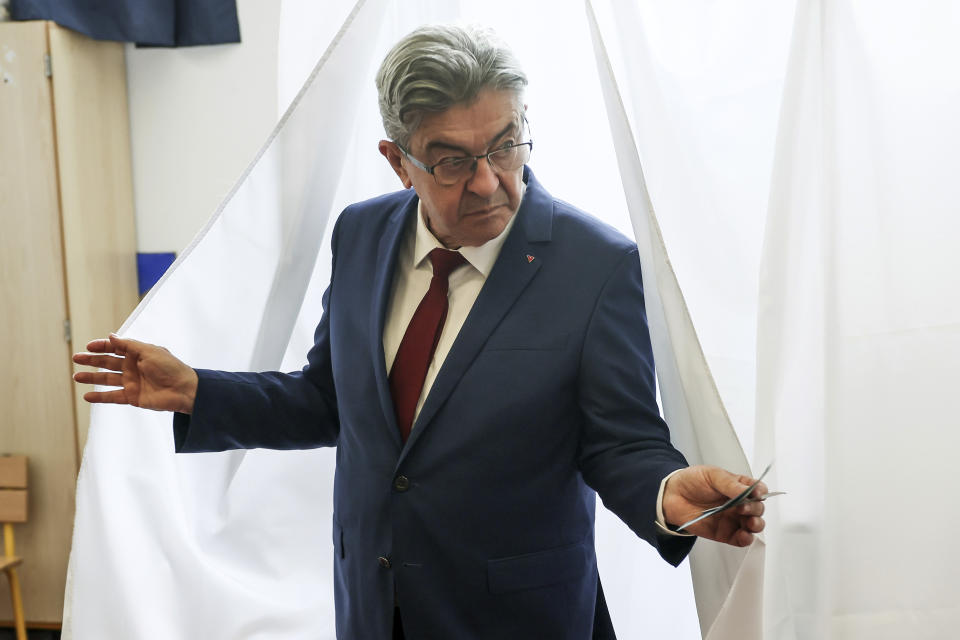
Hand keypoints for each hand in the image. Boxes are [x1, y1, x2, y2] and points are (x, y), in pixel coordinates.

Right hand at [72, 334, 197, 413]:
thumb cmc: (170, 368)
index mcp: (138, 354)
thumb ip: (128, 345)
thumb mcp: (149, 351)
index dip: (102, 346)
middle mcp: (133, 367)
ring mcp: (132, 382)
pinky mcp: (132, 397)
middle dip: (92, 360)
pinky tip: (87, 396)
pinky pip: (112, 397)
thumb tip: (111, 335)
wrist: (183, 390)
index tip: (88, 347)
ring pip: (107, 379)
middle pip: (108, 362)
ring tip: (76, 376)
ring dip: (91, 378)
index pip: (116, 347)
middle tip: (76, 358)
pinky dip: (100, 397)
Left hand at [662, 465, 766, 546]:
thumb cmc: (691, 481)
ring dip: (756, 525)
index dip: (761, 492)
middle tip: (743, 507)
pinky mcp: (725, 533)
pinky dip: (746, 539)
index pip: (758, 490)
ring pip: (754, 525)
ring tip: (750, 523)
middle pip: (758, 509)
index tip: (757, 494)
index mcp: (738, 486)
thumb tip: (749, 491)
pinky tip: (744, 535)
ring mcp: (732, 519)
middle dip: (756, 509)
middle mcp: (738, 503)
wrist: (670, 495)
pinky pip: (741, 539)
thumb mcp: (712, 475)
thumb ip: (731, 484)